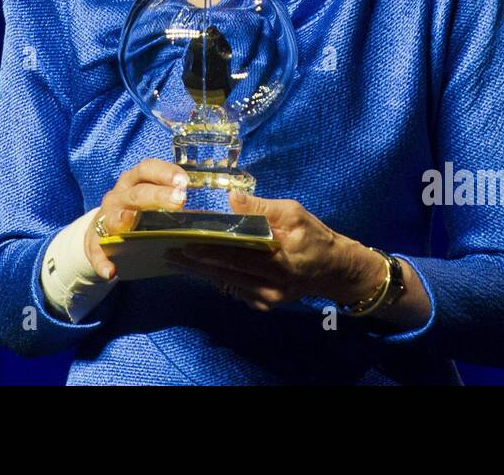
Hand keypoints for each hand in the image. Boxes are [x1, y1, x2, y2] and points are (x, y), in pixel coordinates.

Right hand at [83, 158, 188, 281]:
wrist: (103, 231)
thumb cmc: (136, 212)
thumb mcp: (148, 198)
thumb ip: (171, 200)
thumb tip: (208, 213)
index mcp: (133, 182)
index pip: (147, 169)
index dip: (165, 172)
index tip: (184, 182)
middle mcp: (119, 197)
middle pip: (137, 193)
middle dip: (157, 195)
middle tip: (179, 200)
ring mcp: (105, 218)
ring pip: (113, 217)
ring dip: (121, 220)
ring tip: (128, 222)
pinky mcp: (94, 241)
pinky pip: (96, 251)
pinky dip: (101, 261)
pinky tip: (111, 271)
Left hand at [163, 190, 388, 311]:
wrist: (335, 270)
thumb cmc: (315, 235)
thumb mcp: (294, 213)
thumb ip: (262, 208)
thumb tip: (231, 200)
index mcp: (279, 260)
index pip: (237, 255)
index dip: (209, 250)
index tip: (185, 243)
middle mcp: (270, 285)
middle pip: (225, 272)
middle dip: (195, 263)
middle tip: (168, 253)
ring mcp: (266, 298)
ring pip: (226, 282)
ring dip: (200, 271)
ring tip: (175, 260)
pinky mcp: (264, 303)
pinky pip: (235, 288)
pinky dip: (216, 277)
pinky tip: (198, 268)